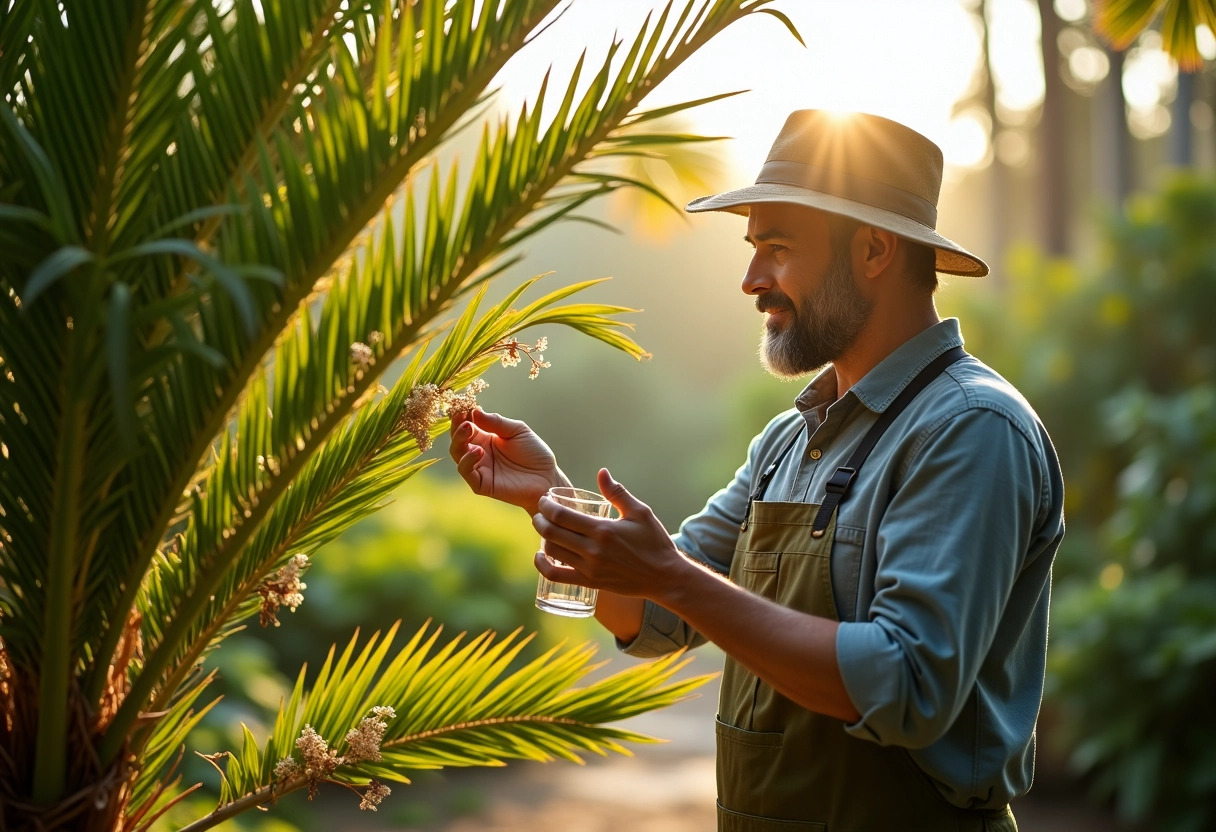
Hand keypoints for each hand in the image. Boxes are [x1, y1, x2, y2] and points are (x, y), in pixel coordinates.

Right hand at [449, 408, 565, 512]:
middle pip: (458, 439)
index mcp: (486, 437)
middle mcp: (479, 452)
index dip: (462, 415)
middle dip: (457, 426)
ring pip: (457, 454)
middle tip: (463, 418)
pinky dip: (467, 460)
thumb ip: (496, 422)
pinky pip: (466, 471)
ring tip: (468, 428)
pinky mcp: (481, 483)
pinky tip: (478, 451)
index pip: (467, 425)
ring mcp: (479, 468)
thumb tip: (475, 411)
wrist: (547, 477)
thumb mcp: (517, 431)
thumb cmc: (534, 453)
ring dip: (459, 440)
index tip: (462, 405)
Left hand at [532, 468, 687, 600]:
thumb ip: (617, 493)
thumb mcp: (640, 512)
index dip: (546, 506)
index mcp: (603, 530)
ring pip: (552, 552)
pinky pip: (556, 576)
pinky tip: (540, 555)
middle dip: (539, 519)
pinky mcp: (590, 583)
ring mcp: (590, 569)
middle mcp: (593, 550)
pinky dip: (542, 566)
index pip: (562, 516)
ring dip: (542, 538)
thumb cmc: (654, 541)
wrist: (664, 576)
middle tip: (539, 511)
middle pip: (551, 533)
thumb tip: (601, 472)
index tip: (544, 500)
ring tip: (544, 528)